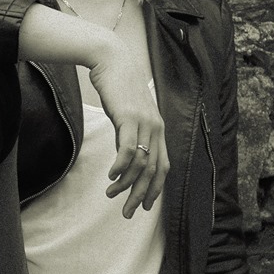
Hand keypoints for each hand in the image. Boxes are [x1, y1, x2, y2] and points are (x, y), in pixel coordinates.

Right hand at [88, 38, 169, 218]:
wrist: (111, 60)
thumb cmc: (117, 86)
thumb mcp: (126, 114)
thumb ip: (129, 134)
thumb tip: (125, 157)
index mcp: (157, 129)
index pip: (163, 167)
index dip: (154, 190)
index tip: (142, 206)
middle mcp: (155, 128)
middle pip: (153, 171)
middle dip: (141, 195)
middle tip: (127, 213)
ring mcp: (144, 122)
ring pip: (140, 164)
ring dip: (125, 184)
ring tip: (111, 195)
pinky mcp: (128, 117)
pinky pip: (127, 149)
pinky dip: (120, 166)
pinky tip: (111, 176)